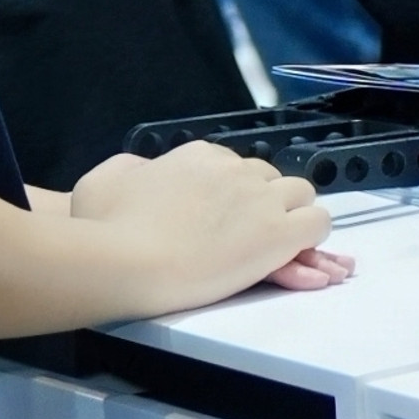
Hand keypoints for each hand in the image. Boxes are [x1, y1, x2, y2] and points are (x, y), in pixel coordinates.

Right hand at [61, 143, 338, 314]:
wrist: (123, 262)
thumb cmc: (103, 229)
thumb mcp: (101, 182)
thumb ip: (129, 170)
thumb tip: (142, 169)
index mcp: (197, 156)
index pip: (231, 164)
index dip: (228, 191)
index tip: (214, 215)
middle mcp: (235, 169)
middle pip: (268, 177)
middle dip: (261, 201)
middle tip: (241, 232)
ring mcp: (261, 200)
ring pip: (300, 194)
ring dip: (289, 214)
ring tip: (268, 243)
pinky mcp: (278, 233)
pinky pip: (317, 223)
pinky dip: (309, 236)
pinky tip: (290, 252)